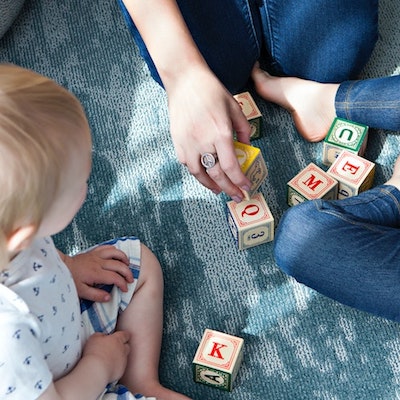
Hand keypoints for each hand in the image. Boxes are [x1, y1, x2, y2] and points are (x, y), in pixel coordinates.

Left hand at [61, 246, 133, 301]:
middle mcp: (98, 263)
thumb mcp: (81, 292)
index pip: (115, 278)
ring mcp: (97, 255)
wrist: (61, 267)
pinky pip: (108, 247)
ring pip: (116, 253)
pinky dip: (115, 250)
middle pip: (119, 265)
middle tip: (130, 280)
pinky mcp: (94, 251)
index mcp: (96, 274)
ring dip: (124, 258)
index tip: (125, 289)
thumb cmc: (71, 280)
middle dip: (128, 273)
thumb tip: (109, 297)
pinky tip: (118, 256)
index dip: (123, 284)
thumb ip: (96, 295)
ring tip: (127, 265)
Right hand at [82, 331, 130, 383]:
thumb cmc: (94, 352)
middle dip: (122, 347)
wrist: (96, 370)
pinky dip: (116, 367)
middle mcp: (123, 350)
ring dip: (119, 357)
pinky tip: (108, 368)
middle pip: (127, 346)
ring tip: (109, 359)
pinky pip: (120, 367)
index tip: (121, 336)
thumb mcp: (94, 338)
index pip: (125, 335)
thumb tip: (102, 336)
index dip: (123, 336)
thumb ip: (101, 335)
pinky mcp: (121, 371)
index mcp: (118, 339)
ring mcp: (123, 361)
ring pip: (124, 357)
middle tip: (114, 348)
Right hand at [166, 65, 251, 200]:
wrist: (185, 81)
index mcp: (220, 133)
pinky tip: (204, 174)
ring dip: (210, 185)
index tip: (246, 188)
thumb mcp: (234, 108)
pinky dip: (197, 172)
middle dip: (229, 189)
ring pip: (199, 174)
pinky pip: (187, 164)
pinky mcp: (177, 142)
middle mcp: (203, 142)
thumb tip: (246, 148)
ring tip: (219, 190)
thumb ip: (243, 130)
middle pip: (217, 175)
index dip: (239, 181)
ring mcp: (188, 143)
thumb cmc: (212, 91)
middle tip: (236, 196)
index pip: (231, 166)